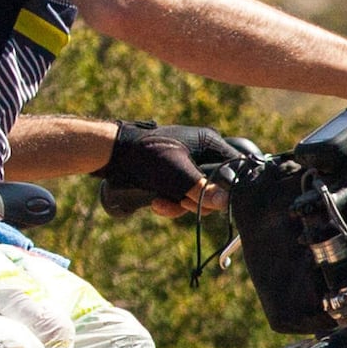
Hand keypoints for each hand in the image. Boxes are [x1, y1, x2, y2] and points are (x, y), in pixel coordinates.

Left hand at [92, 123, 260, 216]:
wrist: (113, 155)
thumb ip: (201, 188)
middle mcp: (203, 154)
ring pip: (199, 196)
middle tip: (181, 201)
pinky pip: (184, 198)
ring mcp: (189, 167)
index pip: (234, 169)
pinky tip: (156, 203)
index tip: (210, 199)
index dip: (225, 188)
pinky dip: (171, 204)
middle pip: (217, 188)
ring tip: (161, 203)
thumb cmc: (145, 156)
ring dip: (180, 205)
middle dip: (197, 200)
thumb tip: (226, 202)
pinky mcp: (176, 179)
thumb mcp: (175, 173)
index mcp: (209, 143)